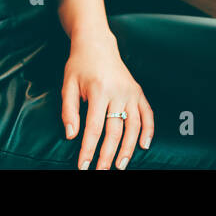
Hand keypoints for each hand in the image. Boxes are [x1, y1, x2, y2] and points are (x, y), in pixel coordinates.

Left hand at [61, 29, 154, 169]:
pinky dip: (148, 130)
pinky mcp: (138, 91)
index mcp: (99, 91)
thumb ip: (69, 112)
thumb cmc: (79, 66)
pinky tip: (144, 146)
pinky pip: (147, 114)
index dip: (89, 150)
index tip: (83, 166)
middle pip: (115, 131)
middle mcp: (118, 92)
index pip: (94, 128)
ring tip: (121, 165)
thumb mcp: (67, 86)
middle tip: (101, 171)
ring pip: (133, 126)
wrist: (97, 44)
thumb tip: (71, 136)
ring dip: (128, 148)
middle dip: (107, 155)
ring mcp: (131, 92)